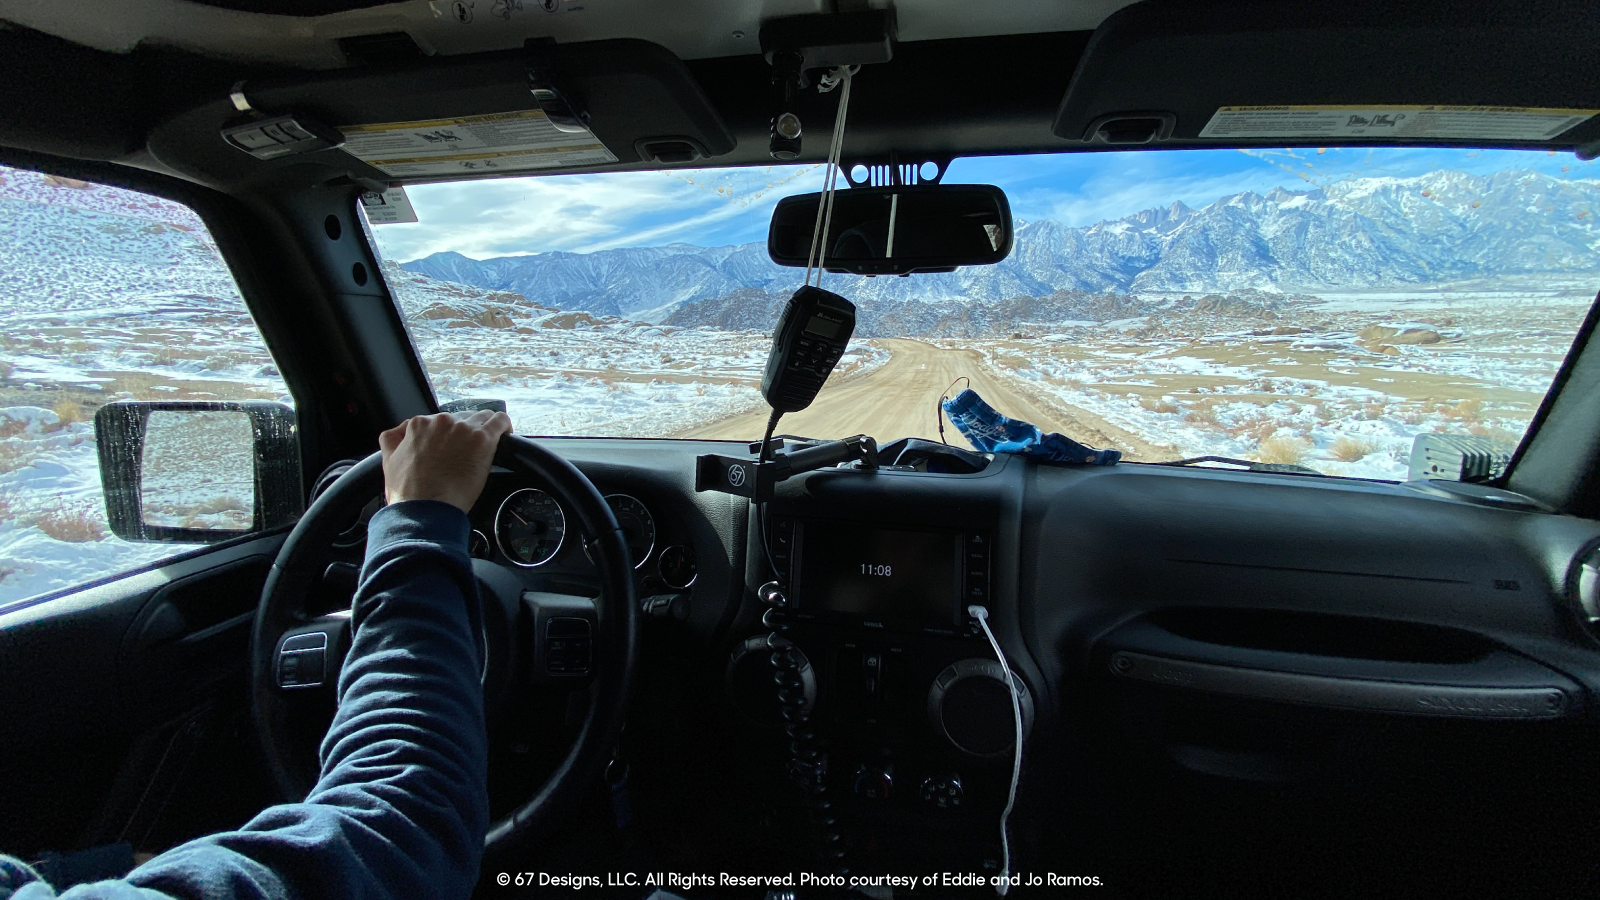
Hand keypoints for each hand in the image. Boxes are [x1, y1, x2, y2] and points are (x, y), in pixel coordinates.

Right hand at [378, 410, 512, 512]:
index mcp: (418, 425)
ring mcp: (463, 428)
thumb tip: (398, 433)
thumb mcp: (388, 462)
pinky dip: (504, 426)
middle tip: (467, 454)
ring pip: (482, 418)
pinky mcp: (482, 439)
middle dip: (465, 434)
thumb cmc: (408, 494)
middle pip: (462, 419)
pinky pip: (500, 421)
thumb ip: (392, 441)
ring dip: (485, 430)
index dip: (448, 436)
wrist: (424, 510)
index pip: (440, 422)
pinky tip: (505, 435)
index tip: (453, 449)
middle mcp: (441, 421)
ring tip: (486, 447)